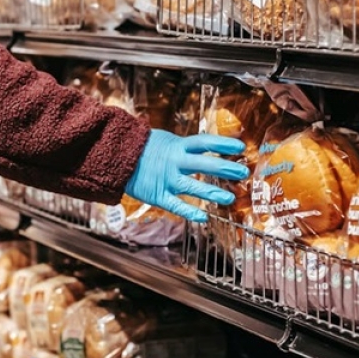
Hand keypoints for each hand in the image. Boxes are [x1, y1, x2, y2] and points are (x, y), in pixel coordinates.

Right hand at [125, 130, 249, 222]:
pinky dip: (189, 211)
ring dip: (212, 192)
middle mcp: (174, 162)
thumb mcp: (163, 139)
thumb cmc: (141, 148)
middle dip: (225, 168)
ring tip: (230, 198)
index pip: (204, 142)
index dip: (223, 144)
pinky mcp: (157, 195)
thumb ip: (183, 146)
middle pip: (204, 164)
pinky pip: (176, 205)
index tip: (240, 147)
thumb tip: (204, 146)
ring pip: (193, 186)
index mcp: (176, 146)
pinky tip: (204, 217)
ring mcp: (166, 179)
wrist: (115, 158)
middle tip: (243, 172)